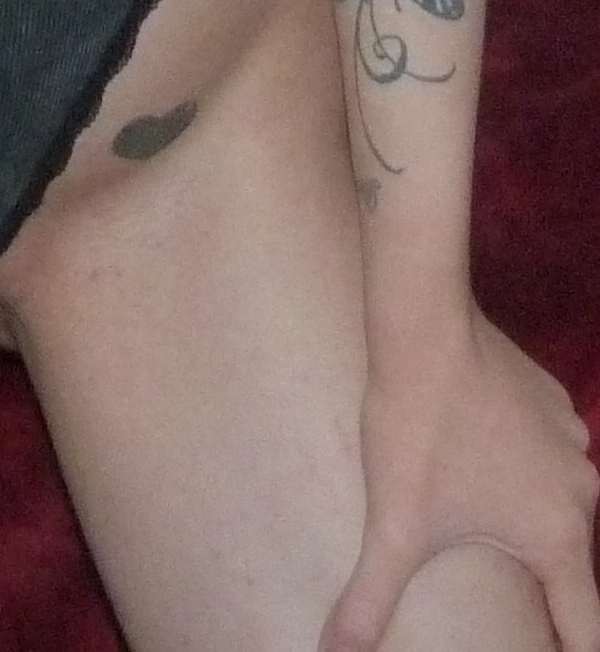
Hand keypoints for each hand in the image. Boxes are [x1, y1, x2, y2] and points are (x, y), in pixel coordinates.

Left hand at [320, 309, 599, 651]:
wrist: (424, 326)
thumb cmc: (416, 428)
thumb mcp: (393, 527)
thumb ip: (368, 602)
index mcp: (557, 533)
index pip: (584, 626)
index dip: (568, 651)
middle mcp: (580, 490)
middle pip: (570, 564)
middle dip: (543, 590)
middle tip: (509, 604)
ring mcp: (571, 438)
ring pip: (558, 502)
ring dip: (530, 521)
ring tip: (485, 529)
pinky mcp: (550, 399)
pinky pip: (546, 452)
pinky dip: (523, 467)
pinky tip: (480, 464)